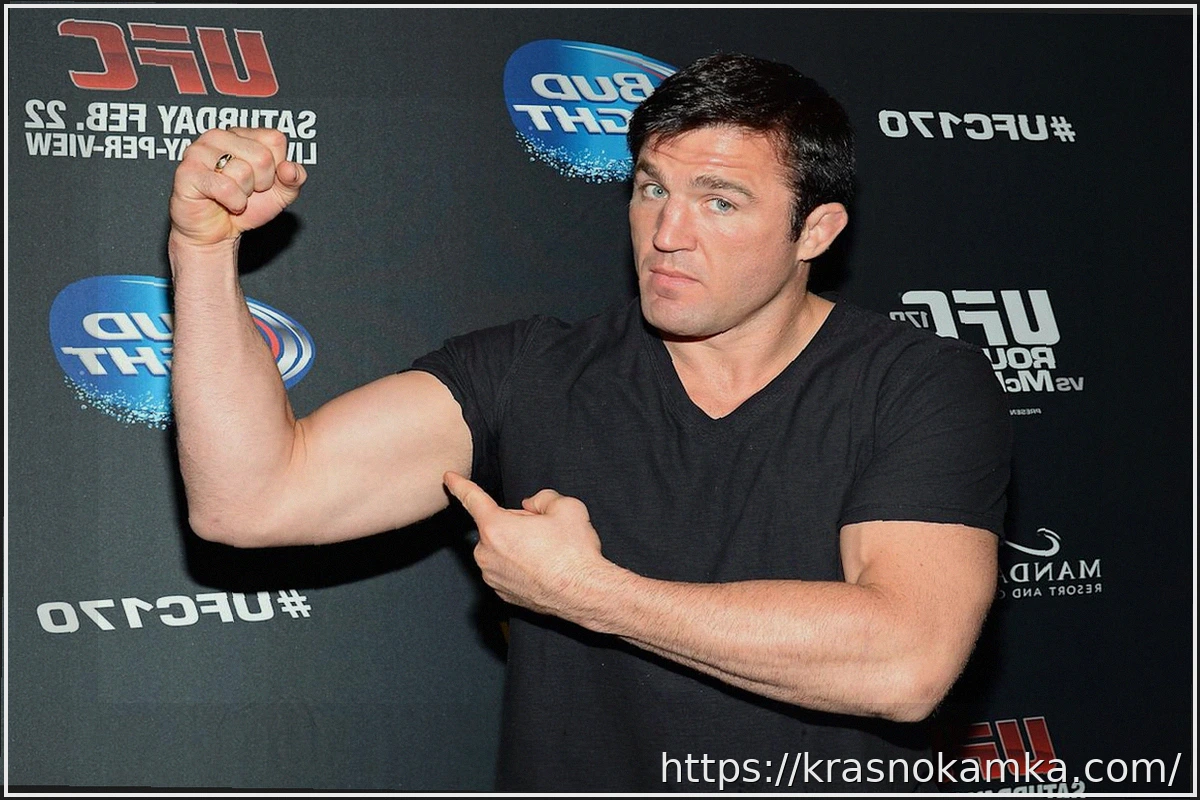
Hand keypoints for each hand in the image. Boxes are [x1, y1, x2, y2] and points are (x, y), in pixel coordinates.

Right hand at [169, 127, 306, 247]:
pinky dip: (233, 203)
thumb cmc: (246, 207)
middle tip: (245, 191)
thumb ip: (295, 178)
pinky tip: (224, 203)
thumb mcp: (281, 193)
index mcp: (241, 133)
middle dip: (261, 183)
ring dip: (244, 194)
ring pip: (243, 172)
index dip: (276, 168)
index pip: (275, 139)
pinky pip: (226, 187)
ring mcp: (199, 151)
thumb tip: (290, 168)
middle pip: (262, 156)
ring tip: (232, 196)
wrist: (218, 234)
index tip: (262, 180)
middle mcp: (218, 135)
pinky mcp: (187, 172)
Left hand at [443, 472, 609, 618]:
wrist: (586, 594)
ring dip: (518, 546)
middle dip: (516, 524)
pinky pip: (506, 570)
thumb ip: (542, 498)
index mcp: (496, 527)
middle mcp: (487, 554)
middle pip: (496, 526)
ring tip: (547, 554)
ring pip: (501, 549)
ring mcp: (493, 577)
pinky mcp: (503, 594)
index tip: (448, 478)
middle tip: (545, 533)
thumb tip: (531, 506)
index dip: (460, 485)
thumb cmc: (574, 553)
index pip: (472, 498)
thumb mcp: (566, 507)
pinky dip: (520, 566)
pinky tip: (543, 569)